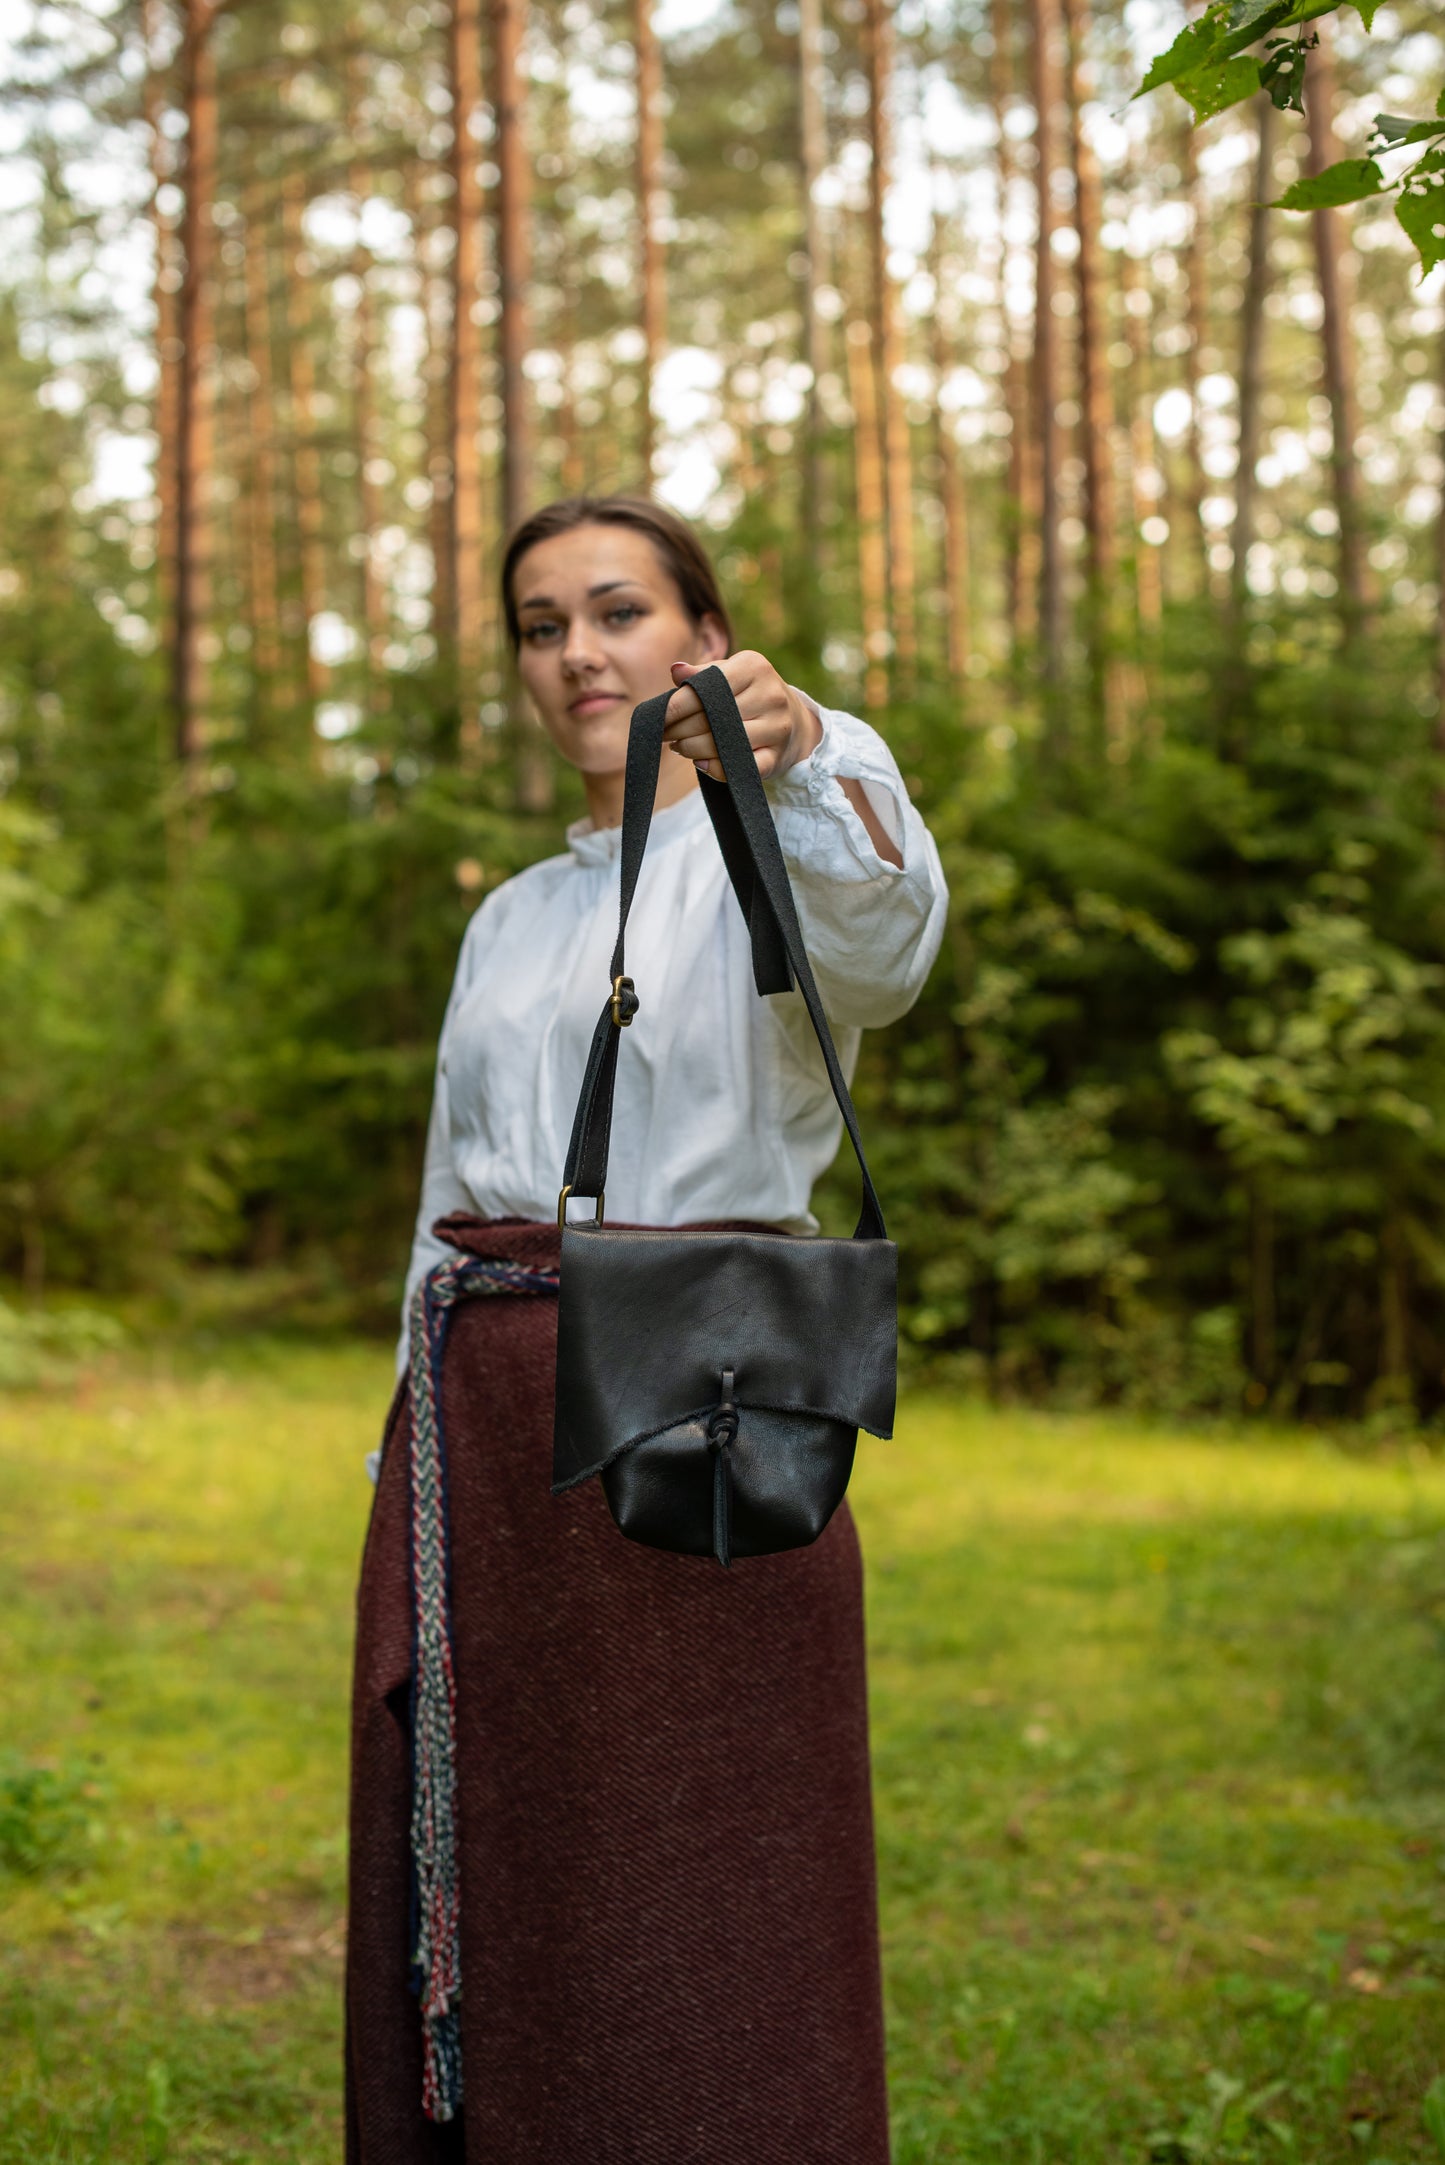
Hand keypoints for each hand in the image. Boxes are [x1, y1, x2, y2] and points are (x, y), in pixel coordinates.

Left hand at [662, 651, 822, 782]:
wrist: (796, 723)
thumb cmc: (750, 695)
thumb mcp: (731, 674)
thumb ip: (703, 674)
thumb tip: (676, 671)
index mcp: (754, 667)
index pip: (704, 689)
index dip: (675, 707)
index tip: (658, 717)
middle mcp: (770, 695)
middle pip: (710, 718)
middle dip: (679, 729)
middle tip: (665, 735)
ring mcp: (776, 728)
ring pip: (721, 744)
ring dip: (692, 749)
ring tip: (681, 746)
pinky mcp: (776, 757)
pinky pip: (738, 768)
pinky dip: (716, 768)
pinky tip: (702, 763)